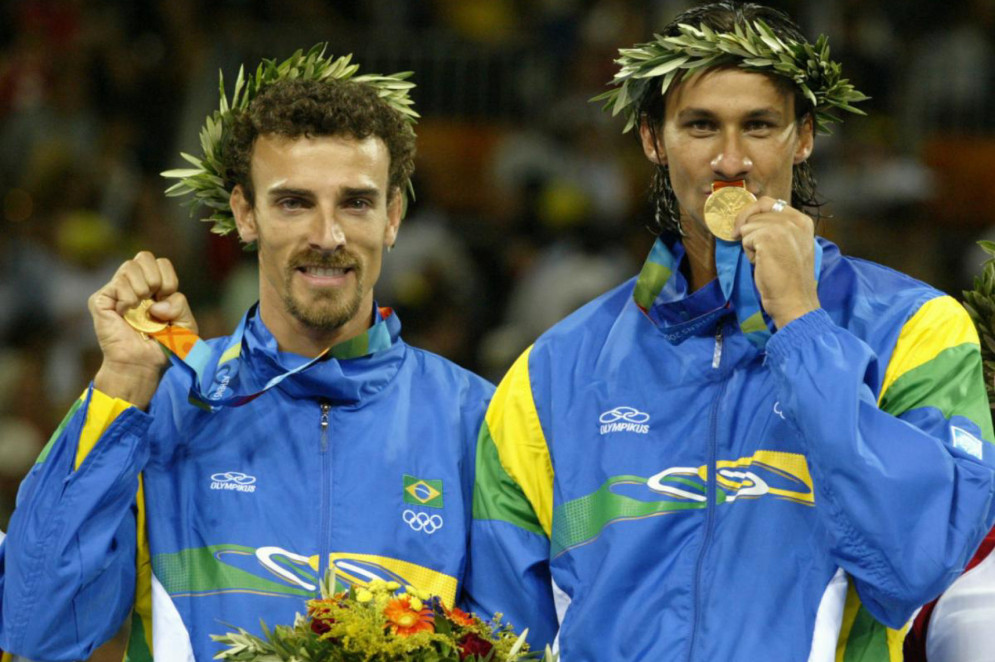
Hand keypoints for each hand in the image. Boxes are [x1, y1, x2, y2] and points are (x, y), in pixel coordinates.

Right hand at [88, 251, 196, 407]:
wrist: (142, 364)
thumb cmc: (163, 346)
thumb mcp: (185, 326)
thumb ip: (182, 306)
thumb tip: (157, 303)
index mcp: (154, 286)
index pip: (161, 262)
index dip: (168, 278)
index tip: (167, 298)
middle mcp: (134, 284)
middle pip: (143, 256)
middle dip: (155, 278)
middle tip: (153, 299)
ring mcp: (116, 290)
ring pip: (129, 266)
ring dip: (141, 289)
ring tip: (140, 309)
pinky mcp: (101, 299)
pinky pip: (117, 284)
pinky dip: (127, 299)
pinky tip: (125, 314)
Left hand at [733, 197, 819, 328]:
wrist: (793, 299)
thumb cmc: (789, 277)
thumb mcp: (791, 245)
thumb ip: (779, 228)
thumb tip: (751, 218)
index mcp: (803, 221)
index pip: (769, 203)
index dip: (752, 213)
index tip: (744, 226)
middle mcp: (794, 220)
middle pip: (756, 213)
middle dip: (750, 230)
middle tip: (753, 249)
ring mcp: (782, 227)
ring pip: (748, 226)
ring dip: (750, 243)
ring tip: (765, 259)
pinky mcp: (767, 237)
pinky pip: (744, 238)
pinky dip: (748, 252)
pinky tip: (761, 263)